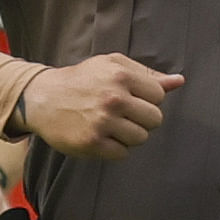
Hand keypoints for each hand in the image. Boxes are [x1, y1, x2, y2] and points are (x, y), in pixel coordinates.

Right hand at [18, 55, 180, 159]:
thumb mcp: (111, 66)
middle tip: (120, 114)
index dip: (146, 99)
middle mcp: (113, 98)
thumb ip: (147, 74)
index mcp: (121, 75)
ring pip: (141, 138)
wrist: (41, 97)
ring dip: (128, 135)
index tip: (129, 99)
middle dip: (140, 118)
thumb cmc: (81, 80)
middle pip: (155, 119)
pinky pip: (122, 153)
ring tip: (110, 125)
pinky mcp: (91, 142)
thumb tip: (179, 81)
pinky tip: (101, 136)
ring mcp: (102, 122)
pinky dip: (114, 148)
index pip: (159, 96)